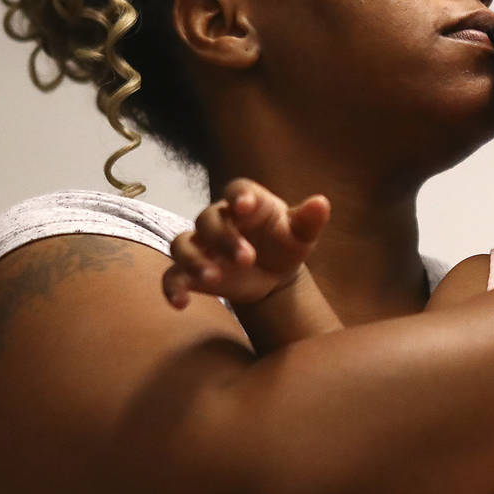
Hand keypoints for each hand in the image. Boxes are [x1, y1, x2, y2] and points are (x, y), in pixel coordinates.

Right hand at [163, 179, 330, 308]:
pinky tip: (181, 303)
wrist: (273, 272)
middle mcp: (219, 220)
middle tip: (247, 259)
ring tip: (213, 278)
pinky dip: (172, 288)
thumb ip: (309, 220)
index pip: (237, 190)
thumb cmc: (286, 243)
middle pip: (208, 219)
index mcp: (247, 202)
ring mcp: (201, 245)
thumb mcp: (301, 234)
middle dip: (224, 238)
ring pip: (182, 244)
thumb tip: (321, 203)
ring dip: (194, 260)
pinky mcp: (191, 271)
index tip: (245, 206)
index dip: (239, 197)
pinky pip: (171, 276)